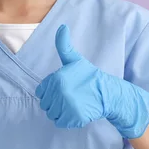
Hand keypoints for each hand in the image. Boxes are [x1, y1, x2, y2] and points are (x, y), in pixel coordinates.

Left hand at [35, 24, 148, 138]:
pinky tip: (75, 112)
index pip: (41, 91)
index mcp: (57, 79)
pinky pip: (60, 122)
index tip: (62, 88)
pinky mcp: (74, 119)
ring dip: (60, 111)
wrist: (107, 93)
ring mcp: (67, 107)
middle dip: (55, 101)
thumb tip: (62, 27)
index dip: (50, 91)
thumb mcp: (74, 59)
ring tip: (72, 103)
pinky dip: (66, 120)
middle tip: (69, 96)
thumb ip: (64, 45)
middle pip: (45, 103)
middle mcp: (60, 93)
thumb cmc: (89, 76)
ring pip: (51, 114)